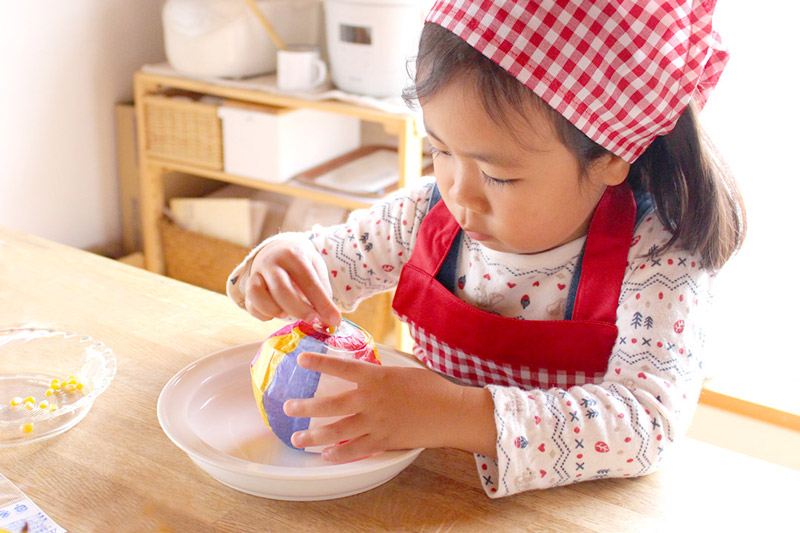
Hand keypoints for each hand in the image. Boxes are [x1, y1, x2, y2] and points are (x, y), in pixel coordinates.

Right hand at [244, 238, 340, 326]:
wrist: (278, 249)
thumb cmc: (301, 262)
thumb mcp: (316, 268)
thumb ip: (322, 291)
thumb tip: (329, 319)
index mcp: (294, 255)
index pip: (308, 281)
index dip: (321, 303)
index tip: (333, 320)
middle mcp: (272, 262)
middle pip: (281, 289)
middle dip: (298, 309)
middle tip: (311, 319)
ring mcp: (256, 273)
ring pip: (257, 294)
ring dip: (273, 310)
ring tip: (286, 314)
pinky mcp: (248, 286)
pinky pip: (250, 304)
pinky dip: (262, 314)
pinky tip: (275, 314)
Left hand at [283, 352, 496, 461]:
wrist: (451, 412)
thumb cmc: (432, 388)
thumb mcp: (403, 372)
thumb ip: (380, 375)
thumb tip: (364, 373)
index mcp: (376, 377)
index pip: (341, 366)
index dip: (319, 362)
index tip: (301, 359)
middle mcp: (370, 399)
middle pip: (330, 404)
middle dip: (305, 407)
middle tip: (289, 408)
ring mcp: (375, 422)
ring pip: (336, 431)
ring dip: (314, 435)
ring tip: (298, 438)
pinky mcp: (384, 441)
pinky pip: (355, 449)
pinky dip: (339, 453)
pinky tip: (326, 455)